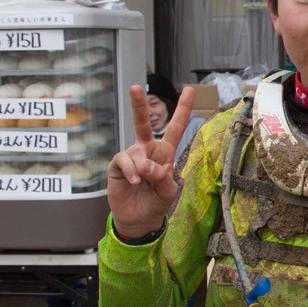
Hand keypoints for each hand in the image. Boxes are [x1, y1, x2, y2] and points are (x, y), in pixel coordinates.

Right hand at [107, 84, 193, 239]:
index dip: (182, 109)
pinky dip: (132, 171)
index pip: (175, 127)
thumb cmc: (156, 202)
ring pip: (137, 151)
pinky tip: (135, 182)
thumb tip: (147, 165)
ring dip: (142, 169)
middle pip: (143, 123)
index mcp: (165, 152)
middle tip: (135, 87)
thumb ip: (163, 177)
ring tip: (143, 183)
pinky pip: (125, 161)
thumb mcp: (168, 191)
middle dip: (139, 105)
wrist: (139, 219)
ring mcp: (131, 156)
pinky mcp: (118, 165)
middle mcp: (147, 149)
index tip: (189, 90)